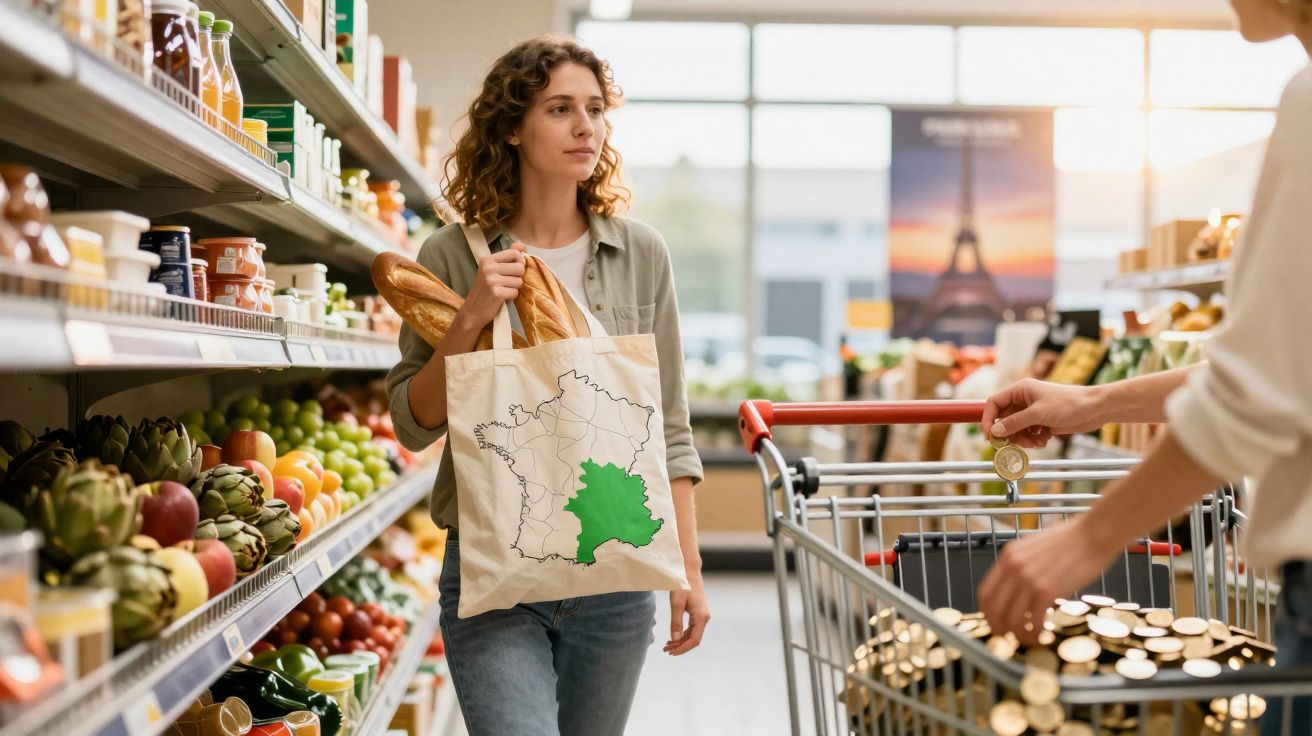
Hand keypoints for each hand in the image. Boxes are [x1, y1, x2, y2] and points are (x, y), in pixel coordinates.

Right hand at [459, 242, 524, 329]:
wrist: (472, 311)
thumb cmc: (485, 290)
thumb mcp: (492, 270)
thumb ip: (507, 256)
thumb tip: (521, 245)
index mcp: (487, 259)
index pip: (514, 253)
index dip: (519, 262)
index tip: (512, 270)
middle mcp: (488, 268)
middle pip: (520, 267)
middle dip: (517, 277)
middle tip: (506, 283)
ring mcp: (492, 280)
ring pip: (519, 281)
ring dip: (514, 288)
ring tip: (502, 290)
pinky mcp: (497, 293)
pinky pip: (515, 292)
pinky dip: (511, 297)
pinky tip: (501, 298)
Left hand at [665, 572, 709, 655]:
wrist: (689, 572)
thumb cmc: (682, 585)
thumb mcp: (676, 603)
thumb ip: (676, 622)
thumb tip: (675, 640)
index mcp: (701, 617)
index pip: (694, 640)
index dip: (683, 649)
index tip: (671, 652)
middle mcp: (704, 618)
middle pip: (694, 639)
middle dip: (680, 647)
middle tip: (665, 650)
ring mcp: (702, 616)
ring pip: (692, 635)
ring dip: (681, 642)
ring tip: (667, 646)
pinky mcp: (698, 614)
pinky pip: (692, 629)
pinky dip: (683, 635)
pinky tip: (673, 637)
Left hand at [978, 517, 1120, 643]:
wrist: (1094, 533)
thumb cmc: (1071, 540)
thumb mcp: (1034, 547)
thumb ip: (1022, 566)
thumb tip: (1017, 590)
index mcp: (1008, 556)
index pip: (984, 593)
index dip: (988, 613)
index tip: (996, 622)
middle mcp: (1013, 568)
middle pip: (993, 609)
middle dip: (998, 628)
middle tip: (1009, 637)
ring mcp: (1028, 579)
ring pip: (1011, 619)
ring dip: (1019, 635)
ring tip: (1030, 638)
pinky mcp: (1047, 590)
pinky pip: (1034, 621)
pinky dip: (1036, 633)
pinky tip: (1043, 634)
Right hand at [981, 378, 1104, 448]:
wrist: (1095, 409)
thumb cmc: (1069, 404)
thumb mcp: (1038, 414)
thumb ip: (1014, 423)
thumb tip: (994, 431)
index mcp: (1020, 390)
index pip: (994, 403)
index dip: (988, 419)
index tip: (989, 436)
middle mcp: (1024, 400)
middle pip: (1004, 419)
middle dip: (1010, 434)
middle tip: (1014, 444)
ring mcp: (1033, 411)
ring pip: (1016, 429)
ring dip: (1023, 439)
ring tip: (1036, 442)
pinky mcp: (1042, 422)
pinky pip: (1028, 433)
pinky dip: (1033, 439)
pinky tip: (1044, 440)